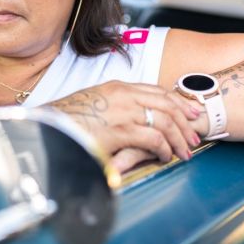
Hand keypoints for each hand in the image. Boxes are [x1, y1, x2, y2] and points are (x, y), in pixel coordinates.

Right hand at [51, 81, 202, 169]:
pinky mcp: (121, 130)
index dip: (178, 102)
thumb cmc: (67, 119)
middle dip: (186, 121)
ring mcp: (124, 111)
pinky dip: (165, 148)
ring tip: (184, 152)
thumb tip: (133, 115)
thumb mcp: (94, 102)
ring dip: (179, 139)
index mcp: (118, 86)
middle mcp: (124, 94)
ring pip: (166, 121)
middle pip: (167, 104)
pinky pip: (154, 138)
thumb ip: (116, 104)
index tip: (191, 112)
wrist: (48, 126)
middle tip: (194, 136)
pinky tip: (165, 157)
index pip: (158, 91)